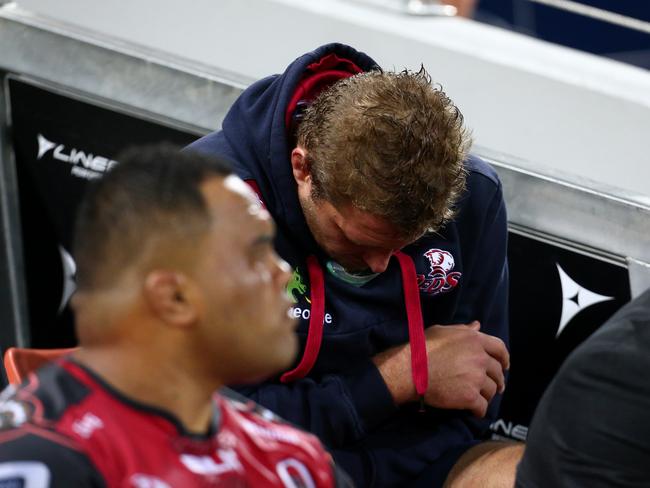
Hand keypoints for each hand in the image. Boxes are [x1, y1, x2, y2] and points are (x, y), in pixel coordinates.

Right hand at [373, 321, 508, 417]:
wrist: (410, 370)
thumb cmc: (422, 348)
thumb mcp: (442, 331)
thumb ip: (463, 330)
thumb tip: (477, 326)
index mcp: (474, 340)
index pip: (500, 348)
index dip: (504, 358)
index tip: (505, 365)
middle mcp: (479, 358)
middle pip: (497, 371)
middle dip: (497, 380)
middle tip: (494, 386)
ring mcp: (476, 378)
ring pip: (491, 390)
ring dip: (486, 395)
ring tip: (478, 398)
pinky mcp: (470, 396)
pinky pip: (482, 407)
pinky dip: (479, 410)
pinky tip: (473, 411)